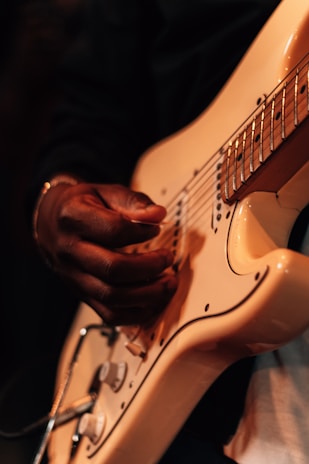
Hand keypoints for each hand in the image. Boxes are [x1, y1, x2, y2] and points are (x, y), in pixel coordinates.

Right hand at [35, 181, 177, 324]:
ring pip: (112, 296)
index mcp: (73, 218)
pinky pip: (109, 314)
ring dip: (148, 293)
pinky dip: (136, 313)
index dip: (142, 231)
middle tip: (166, 258)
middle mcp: (70, 250)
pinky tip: (152, 301)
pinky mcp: (82, 294)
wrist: (50, 223)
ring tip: (167, 282)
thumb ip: (132, 202)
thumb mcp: (104, 192)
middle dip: (149, 267)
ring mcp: (74, 276)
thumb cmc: (80, 206)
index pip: (113, 230)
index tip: (156, 228)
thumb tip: (157, 215)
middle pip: (113, 268)